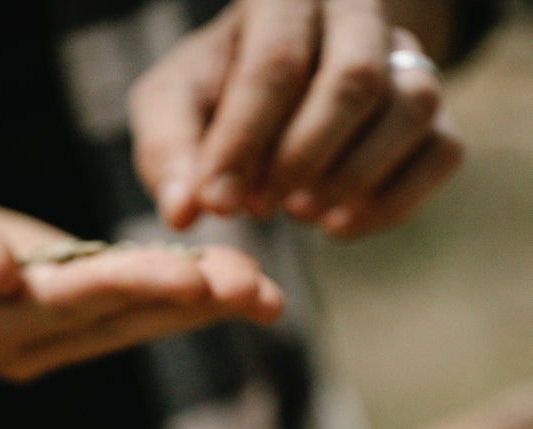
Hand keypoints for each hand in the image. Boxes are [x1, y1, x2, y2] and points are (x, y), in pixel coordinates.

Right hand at [0, 168, 282, 380]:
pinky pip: (123, 314)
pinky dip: (176, 299)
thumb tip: (1, 271)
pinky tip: (225, 290)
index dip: (137, 285)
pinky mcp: (56, 328)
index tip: (200, 274)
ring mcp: (40, 343)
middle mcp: (17, 343)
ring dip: (199, 308)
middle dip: (191, 303)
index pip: (71, 300)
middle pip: (116, 320)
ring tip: (265, 295)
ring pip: (130, 323)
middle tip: (261, 290)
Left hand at [129, 0, 462, 236]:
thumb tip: (185, 212)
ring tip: (299, 215)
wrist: (273, 92)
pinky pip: (441, 153)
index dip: (246, 141)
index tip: (219, 204)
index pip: (277, 60)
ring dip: (351, 178)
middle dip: (302, 158)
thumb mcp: (174, 107)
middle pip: (355, 80)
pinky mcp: (436, 114)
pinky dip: (391, 202)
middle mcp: (359, 13)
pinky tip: (338, 226)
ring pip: (409, 110)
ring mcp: (408, 60)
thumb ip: (169, 151)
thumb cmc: (217, 94)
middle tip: (261, 208)